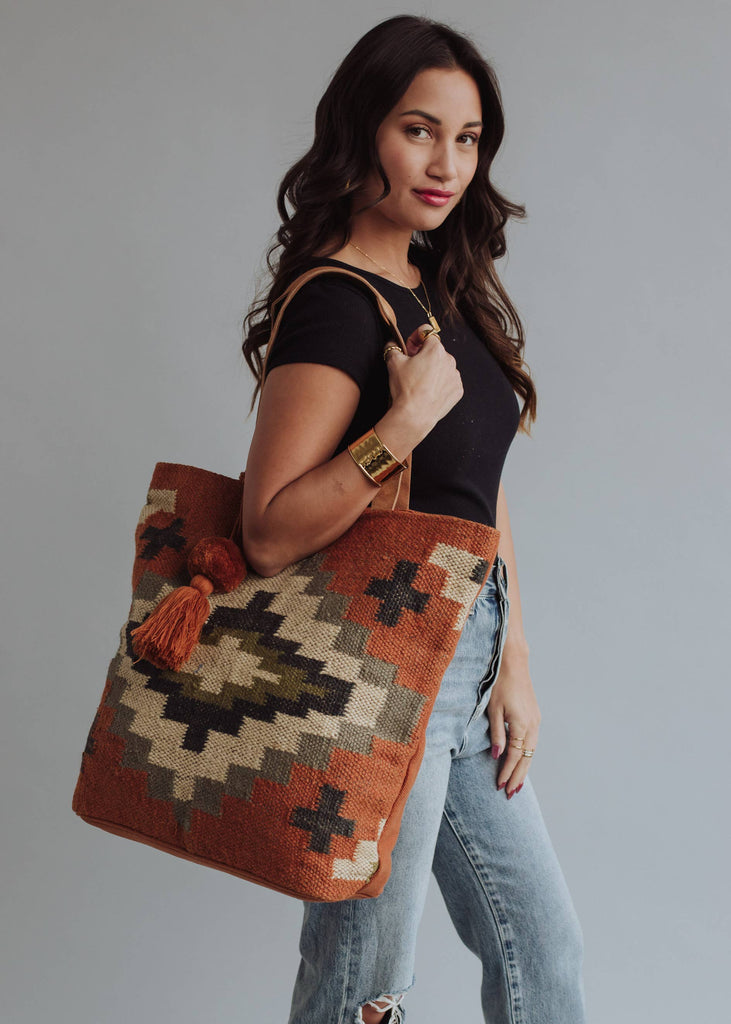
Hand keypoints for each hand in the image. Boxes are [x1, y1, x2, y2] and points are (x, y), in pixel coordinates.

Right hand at [384, 324, 462, 426]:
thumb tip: (392, 344)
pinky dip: (440, 384)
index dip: (414, 338)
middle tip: (411, 367)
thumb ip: (392, 347)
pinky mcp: (457, 390)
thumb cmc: (406, 389)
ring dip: (433, 370)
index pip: (426, 332)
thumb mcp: (393, 363)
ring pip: (443, 366)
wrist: (415, 415)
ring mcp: (455, 376)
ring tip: (420, 382)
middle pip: (435, 351)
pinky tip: (428, 391)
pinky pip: (448, 382)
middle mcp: (449, 360)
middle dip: (423, 355)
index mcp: (435, 349)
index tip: (409, 348)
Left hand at [486, 649, 540, 797]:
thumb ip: (496, 735)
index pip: (514, 756)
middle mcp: (532, 726)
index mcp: (521, 725)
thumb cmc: (500, 685)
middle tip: (510, 794)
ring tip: (516, 785)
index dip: (506, 772)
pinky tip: (521, 763)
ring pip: (531, 752)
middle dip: (518, 777)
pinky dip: (526, 756)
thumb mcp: (493, 710)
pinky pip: (532, 743)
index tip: (499, 786)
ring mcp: (536, 722)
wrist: (514, 664)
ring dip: (523, 769)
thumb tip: (498, 756)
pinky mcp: (535, 718)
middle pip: (526, 758)